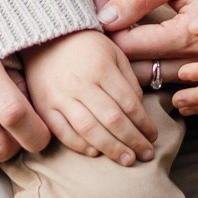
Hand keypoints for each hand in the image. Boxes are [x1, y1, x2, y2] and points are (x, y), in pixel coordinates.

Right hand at [22, 30, 159, 165]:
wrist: (46, 37)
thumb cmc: (86, 46)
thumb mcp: (114, 53)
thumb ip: (128, 81)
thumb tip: (139, 112)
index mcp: (101, 68)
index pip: (129, 103)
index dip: (144, 123)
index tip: (153, 136)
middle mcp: (81, 83)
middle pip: (112, 119)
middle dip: (132, 141)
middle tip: (146, 154)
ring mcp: (60, 96)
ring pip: (89, 129)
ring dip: (111, 148)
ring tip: (127, 160)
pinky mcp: (44, 106)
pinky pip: (62, 132)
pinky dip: (79, 145)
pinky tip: (95, 152)